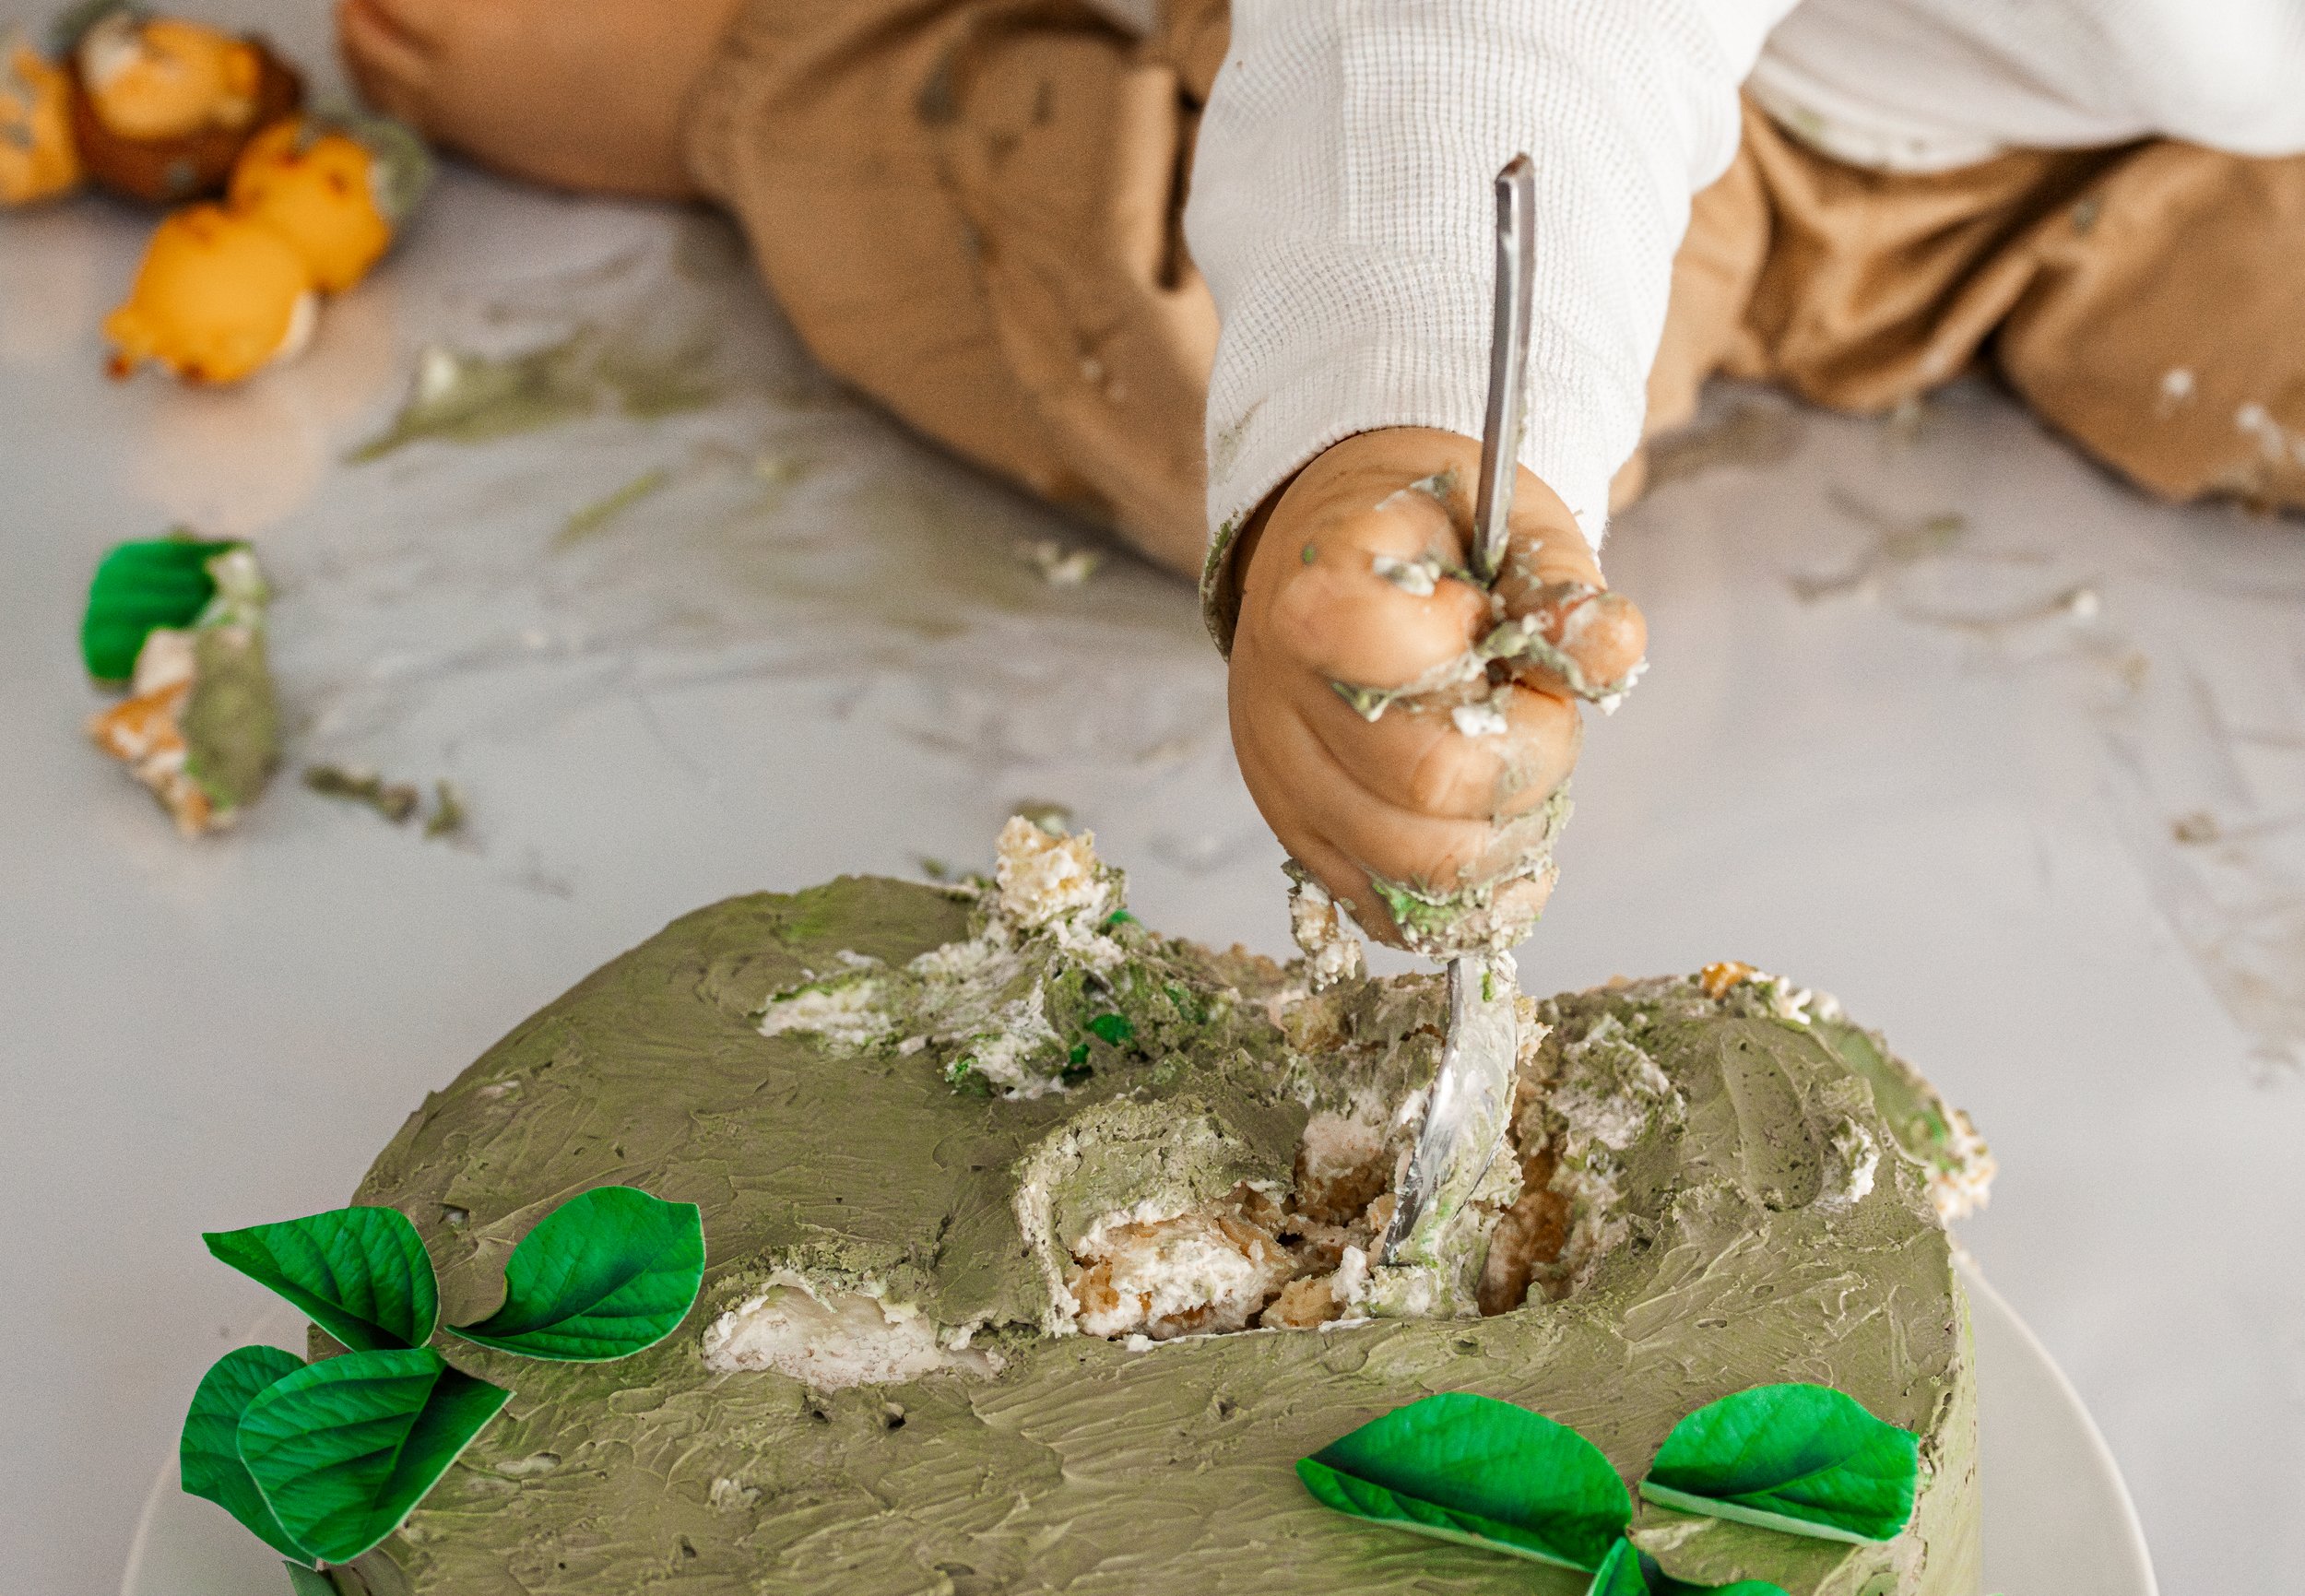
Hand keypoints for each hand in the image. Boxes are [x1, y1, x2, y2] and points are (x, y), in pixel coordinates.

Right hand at [1227, 427, 1645, 955]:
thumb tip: (1608, 647)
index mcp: (1317, 595)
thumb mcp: (1495, 516)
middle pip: (1429, 782)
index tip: (1483, 618)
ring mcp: (1287, 785)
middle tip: (1538, 709)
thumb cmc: (1424, 536)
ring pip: (1417, 869)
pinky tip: (1509, 850)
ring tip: (1523, 771)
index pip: (1390, 652)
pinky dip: (1473, 902)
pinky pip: (1392, 915)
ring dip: (1510, 836)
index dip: (1475, 649)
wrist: (1335, 559)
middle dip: (1531, 757)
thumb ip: (1555, 581)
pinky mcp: (1308, 844)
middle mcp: (1283, 702)